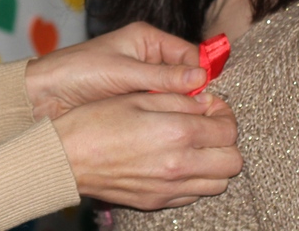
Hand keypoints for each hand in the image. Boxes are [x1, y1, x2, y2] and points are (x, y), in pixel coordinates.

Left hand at [25, 22, 206, 120]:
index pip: (189, 54)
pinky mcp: (136, 101)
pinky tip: (171, 131)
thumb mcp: (121, 72)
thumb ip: (160, 76)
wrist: (45, 95)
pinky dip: (166, 118)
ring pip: (176, 96)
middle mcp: (149, 58)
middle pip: (186, 77)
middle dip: (194, 95)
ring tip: (189, 126)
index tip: (211, 97)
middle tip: (204, 116)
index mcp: (147, 39)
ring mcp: (143, 81)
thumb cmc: (77, 71)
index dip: (202, 74)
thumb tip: (201, 77)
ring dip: (180, 109)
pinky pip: (161, 109)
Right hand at [54, 91, 241, 209]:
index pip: (228, 129)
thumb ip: (177, 98)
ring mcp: (170, 188)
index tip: (210, 106)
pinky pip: (195, 195)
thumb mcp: (137, 97)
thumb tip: (204, 102)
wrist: (66, 157)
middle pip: (232, 161)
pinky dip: (195, 179)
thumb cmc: (96, 121)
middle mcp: (180, 165)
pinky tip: (176, 162)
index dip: (224, 113)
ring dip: (213, 162)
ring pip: (219, 183)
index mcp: (177, 132)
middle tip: (207, 126)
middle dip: (225, 141)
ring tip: (193, 145)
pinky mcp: (158, 202)